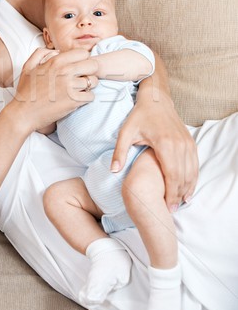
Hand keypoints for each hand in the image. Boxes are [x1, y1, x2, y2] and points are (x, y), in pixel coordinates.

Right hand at [11, 48, 98, 132]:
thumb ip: (40, 53)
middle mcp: (65, 71)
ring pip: (93, 81)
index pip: (83, 53)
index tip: (78, 67)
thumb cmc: (25, 91)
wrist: (23, 113)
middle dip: (90, 71)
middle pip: (93, 65)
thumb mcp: (28, 67)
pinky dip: (86, 98)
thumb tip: (56, 52)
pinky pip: (91, 96)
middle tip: (82, 77)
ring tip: (80, 89)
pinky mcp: (73, 101)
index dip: (82, 59)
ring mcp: (70, 86)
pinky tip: (78, 99)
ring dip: (89, 86)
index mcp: (56, 61)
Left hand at [112, 92, 197, 211]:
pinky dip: (193, 178)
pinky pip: (195, 164)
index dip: (170, 193)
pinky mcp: (190, 142)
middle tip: (172, 210)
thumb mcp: (125, 132)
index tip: (166, 207)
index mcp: (165, 144)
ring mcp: (187, 143)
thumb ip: (120, 151)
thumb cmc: (139, 116)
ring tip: (180, 203)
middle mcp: (180, 144)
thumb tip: (113, 170)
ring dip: (187, 189)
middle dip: (178, 195)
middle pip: (183, 176)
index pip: (172, 175)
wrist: (156, 99)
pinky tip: (188, 189)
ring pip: (192, 171)